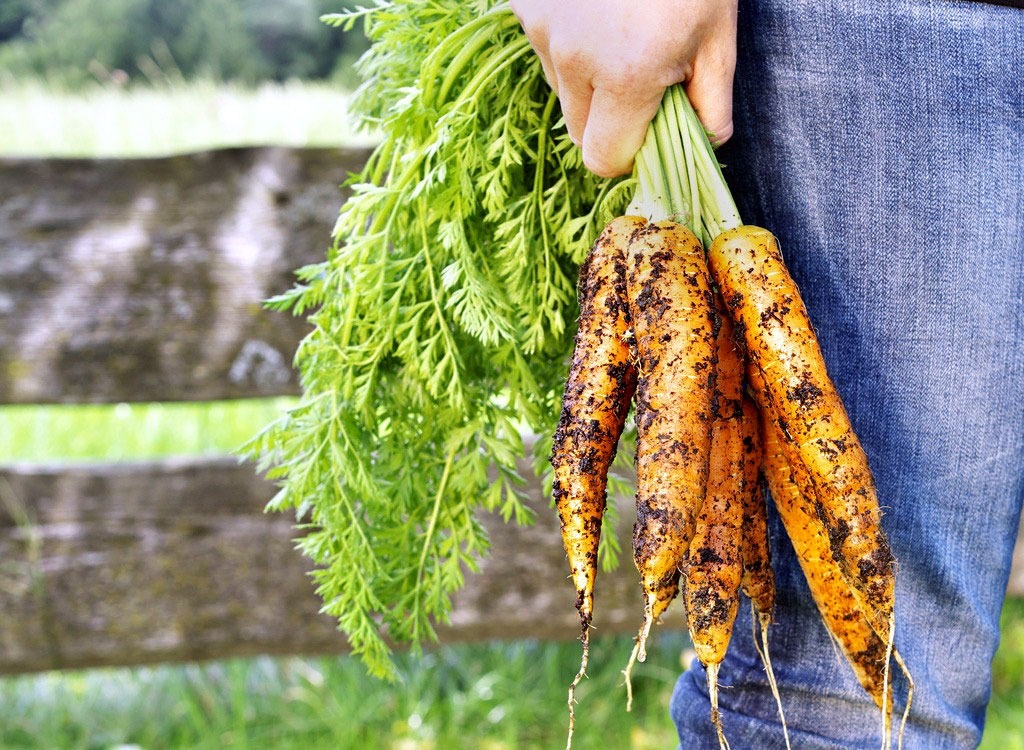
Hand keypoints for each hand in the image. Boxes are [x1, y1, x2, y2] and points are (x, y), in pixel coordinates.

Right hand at [510, 0, 737, 177]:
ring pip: (561, 90)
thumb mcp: (718, 34)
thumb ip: (713, 102)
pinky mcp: (525, 6)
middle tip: (640, 79)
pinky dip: (569, 41)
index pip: (603, 159)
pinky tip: (596, 10)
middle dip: (608, 119)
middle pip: (579, 131)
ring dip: (587, 79)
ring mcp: (542, 29)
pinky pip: (545, 48)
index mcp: (626, 75)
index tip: (648, 129)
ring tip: (619, 33)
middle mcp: (574, 59)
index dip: (629, 153)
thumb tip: (707, 146)